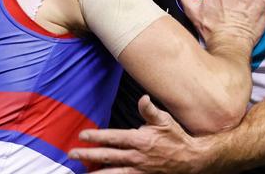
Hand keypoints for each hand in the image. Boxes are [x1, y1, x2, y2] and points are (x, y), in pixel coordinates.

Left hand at [69, 95, 210, 173]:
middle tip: (72, 154)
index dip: (97, 136)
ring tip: (81, 172)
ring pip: (112, 173)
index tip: (82, 135)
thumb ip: (150, 110)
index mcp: (140, 141)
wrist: (191, 160)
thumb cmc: (176, 138)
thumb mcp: (165, 120)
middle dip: (88, 155)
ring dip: (95, 173)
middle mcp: (137, 157)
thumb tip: (142, 98)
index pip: (113, 138)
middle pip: (107, 157)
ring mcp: (139, 170)